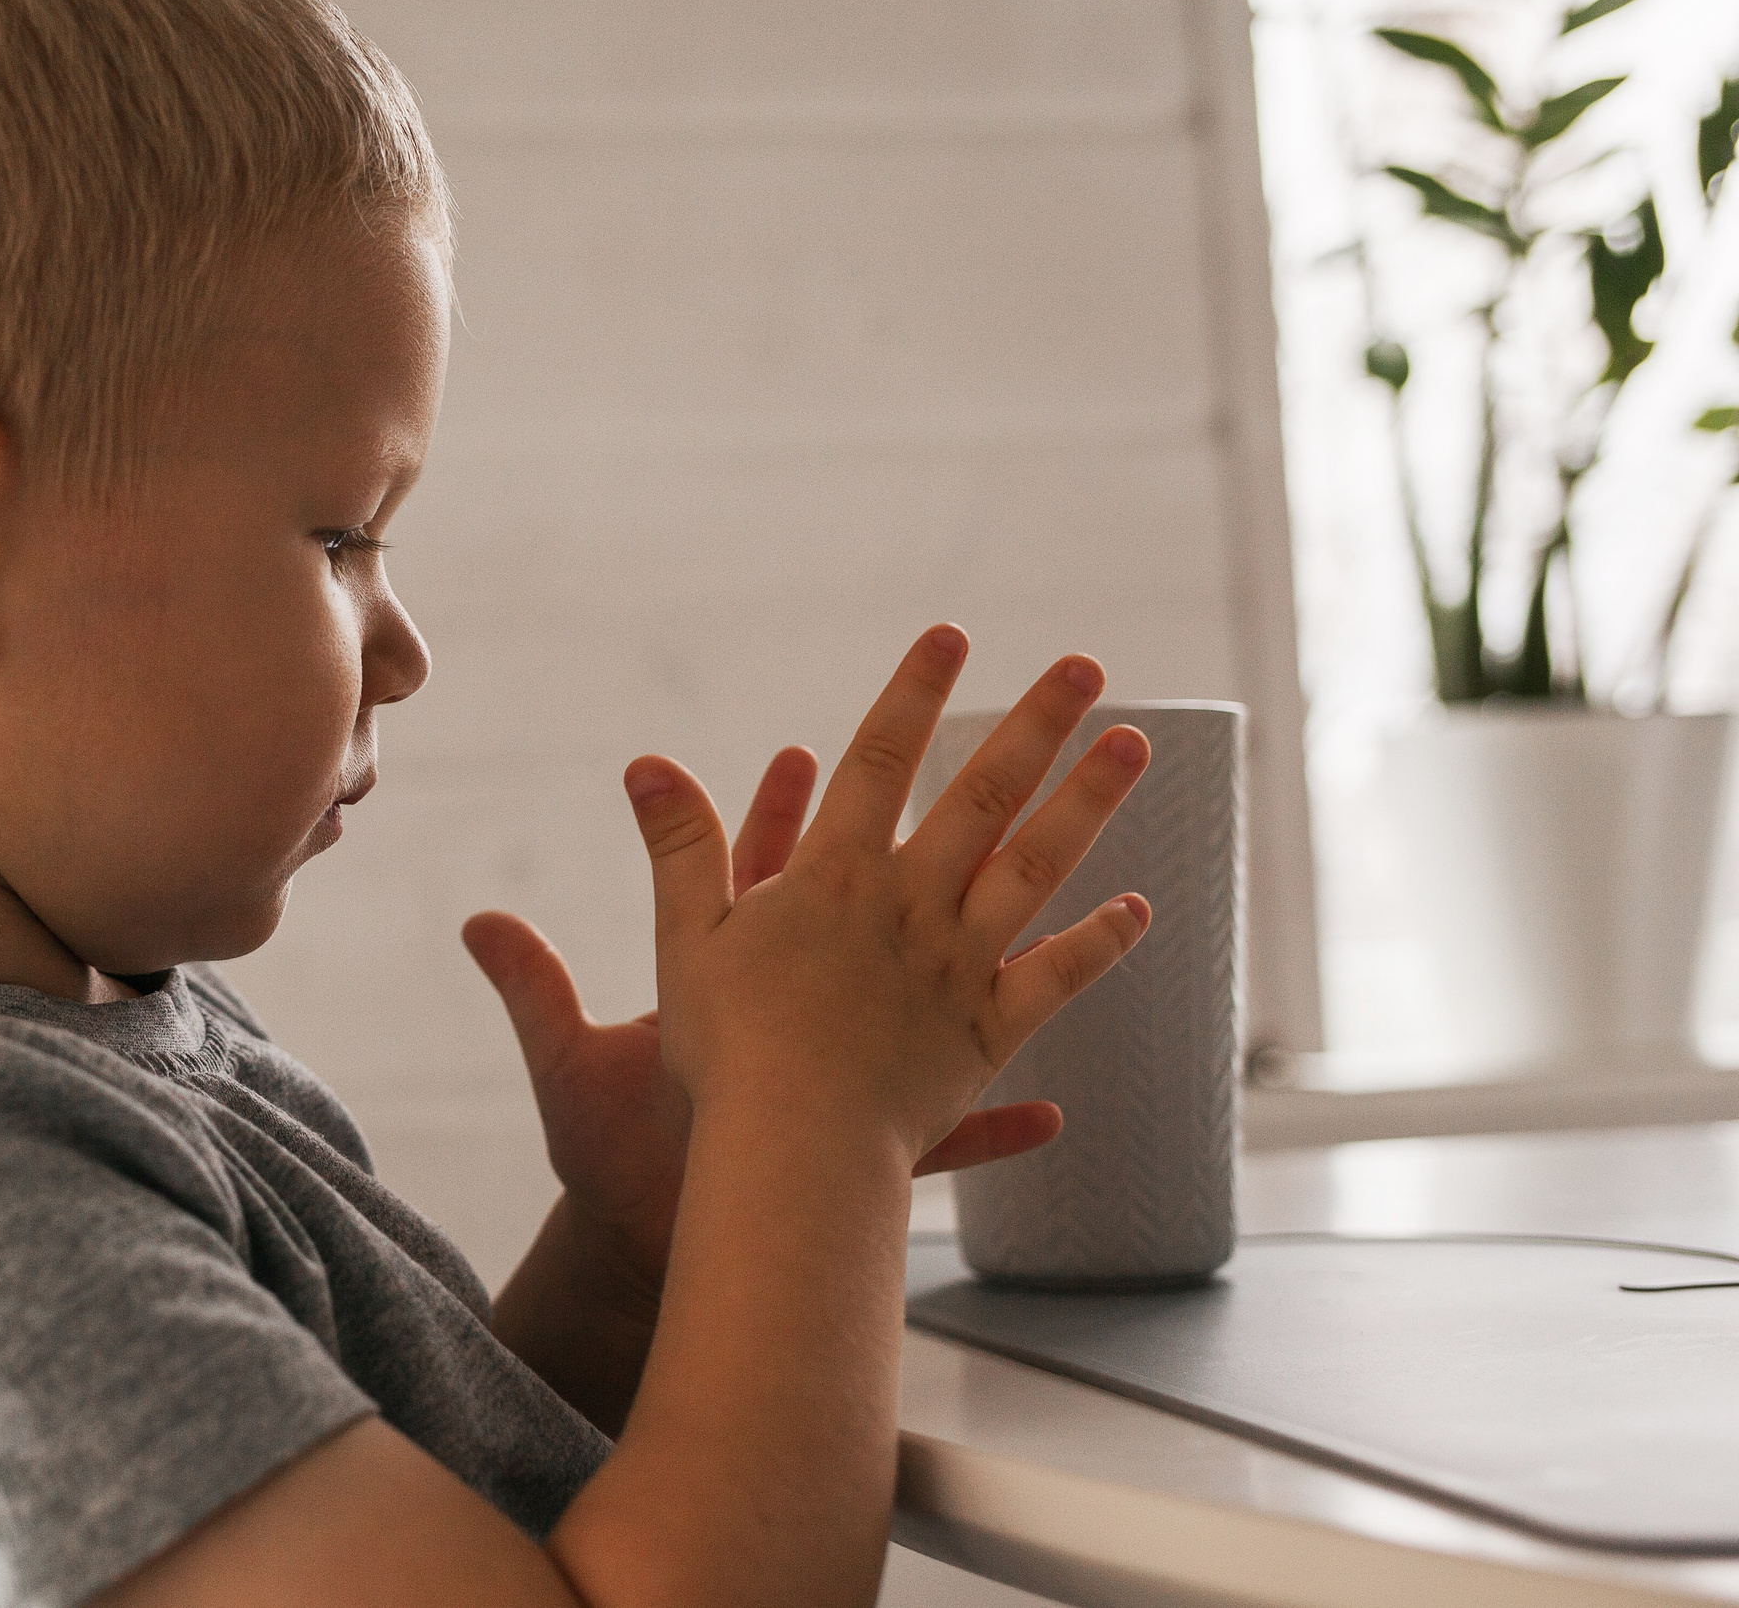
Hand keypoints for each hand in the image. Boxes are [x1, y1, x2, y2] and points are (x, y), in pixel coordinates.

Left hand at [468, 746, 1076, 1306]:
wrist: (632, 1239)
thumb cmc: (598, 1151)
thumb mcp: (565, 1060)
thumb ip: (529, 985)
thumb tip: (475, 918)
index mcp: (735, 976)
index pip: (764, 874)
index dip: (778, 814)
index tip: (802, 754)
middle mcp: (802, 1009)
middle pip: (876, 904)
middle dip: (926, 838)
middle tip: (977, 768)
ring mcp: (844, 1075)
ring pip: (935, 1003)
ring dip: (994, 957)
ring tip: (1060, 910)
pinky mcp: (865, 1149)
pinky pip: (951, 1135)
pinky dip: (998, 1130)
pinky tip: (1054, 1116)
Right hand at [624, 627, 1148, 1169]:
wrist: (792, 1146)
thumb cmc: (727, 1052)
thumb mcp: (690, 938)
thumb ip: (679, 847)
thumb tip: (645, 762)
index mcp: (836, 876)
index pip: (882, 761)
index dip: (914, 693)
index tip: (950, 636)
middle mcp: (909, 906)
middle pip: (983, 795)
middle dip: (1035, 722)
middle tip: (1084, 667)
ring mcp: (957, 966)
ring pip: (1035, 867)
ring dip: (1087, 801)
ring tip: (1133, 745)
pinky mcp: (985, 1032)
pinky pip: (1055, 979)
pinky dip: (1099, 943)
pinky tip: (1137, 909)